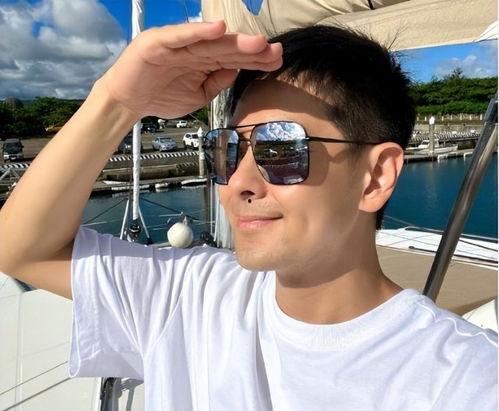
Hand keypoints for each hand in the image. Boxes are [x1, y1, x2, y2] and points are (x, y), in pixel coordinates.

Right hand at [98, 20, 282, 118]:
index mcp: (204, 62)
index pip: (234, 59)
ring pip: (209, 43)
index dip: (255, 59)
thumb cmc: (161, 96)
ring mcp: (177, 45)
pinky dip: (198, 32)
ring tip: (258, 42)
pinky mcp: (158, 44)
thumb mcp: (198, 95)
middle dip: (252, 51)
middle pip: (227, 49)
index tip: (276, 60)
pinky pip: (181, 37)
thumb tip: (238, 70)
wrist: (127, 102)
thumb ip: (217, 82)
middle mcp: (194, 50)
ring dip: (234, 42)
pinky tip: (219, 29)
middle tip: (276, 51)